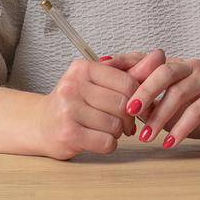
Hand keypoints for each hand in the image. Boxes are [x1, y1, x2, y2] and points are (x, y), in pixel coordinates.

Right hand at [34, 52, 149, 159]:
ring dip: (117, 133)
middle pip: (123, 105)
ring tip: (105, 129)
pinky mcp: (68, 133)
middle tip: (123, 124)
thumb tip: (159, 55)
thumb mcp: (99, 82)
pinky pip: (107, 142)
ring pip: (116, 125)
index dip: (139, 99)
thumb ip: (130, 71)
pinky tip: (98, 139)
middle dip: (129, 119)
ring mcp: (68, 109)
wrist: (40, 124)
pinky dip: (108, 144)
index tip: (136, 107)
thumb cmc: (74, 103)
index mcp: (83, 68)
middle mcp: (73, 86)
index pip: (128, 82)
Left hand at [120, 52, 199, 146]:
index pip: (144, 58)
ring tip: (146, 137)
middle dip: (143, 91)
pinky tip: (169, 143)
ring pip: (178, 92)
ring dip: (159, 116)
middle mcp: (189, 67)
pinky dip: (181, 128)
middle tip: (128, 112)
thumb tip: (114, 104)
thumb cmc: (199, 111)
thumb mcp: (168, 106)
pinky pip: (197, 111)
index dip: (123, 63)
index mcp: (174, 65)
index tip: (102, 72)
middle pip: (162, 71)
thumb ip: (147, 101)